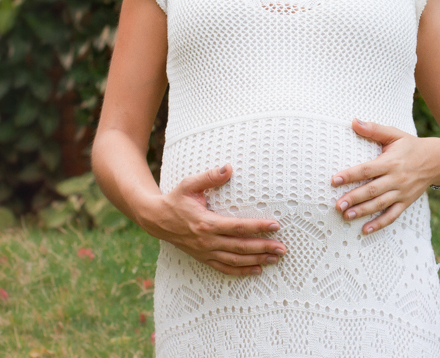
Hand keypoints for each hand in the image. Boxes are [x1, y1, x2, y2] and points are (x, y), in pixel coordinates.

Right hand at [144, 164, 287, 275]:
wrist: (156, 219)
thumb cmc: (175, 200)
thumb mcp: (189, 184)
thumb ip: (210, 177)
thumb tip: (228, 167)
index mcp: (206, 223)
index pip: (237, 227)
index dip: (258, 227)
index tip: (275, 226)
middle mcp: (207, 241)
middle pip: (240, 247)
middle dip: (263, 248)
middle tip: (282, 248)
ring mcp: (205, 252)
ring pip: (235, 260)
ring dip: (257, 260)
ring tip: (275, 259)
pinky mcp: (203, 258)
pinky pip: (224, 268)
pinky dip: (241, 271)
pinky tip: (257, 270)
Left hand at [331, 118, 439, 234]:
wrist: (437, 160)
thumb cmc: (411, 146)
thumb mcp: (394, 134)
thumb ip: (374, 129)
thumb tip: (353, 122)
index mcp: (391, 161)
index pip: (367, 169)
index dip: (350, 175)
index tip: (334, 180)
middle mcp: (396, 178)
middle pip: (372, 190)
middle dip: (354, 198)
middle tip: (337, 205)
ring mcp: (402, 192)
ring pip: (380, 204)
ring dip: (363, 211)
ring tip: (346, 216)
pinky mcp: (406, 202)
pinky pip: (392, 215)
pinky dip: (379, 223)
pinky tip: (365, 230)